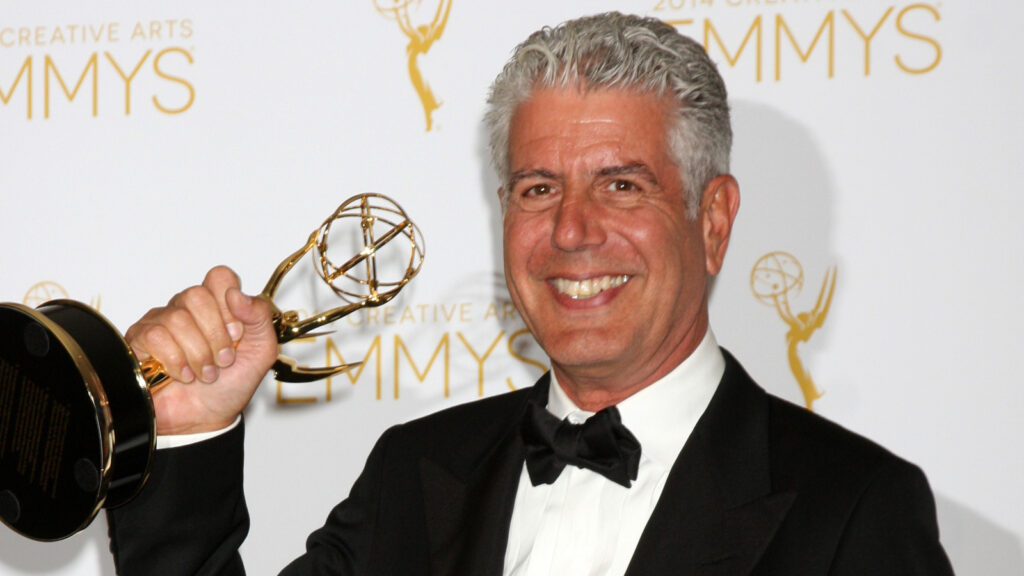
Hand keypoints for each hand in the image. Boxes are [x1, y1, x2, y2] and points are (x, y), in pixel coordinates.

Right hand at [126, 266, 278, 434]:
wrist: (207, 419)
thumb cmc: (231, 384)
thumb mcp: (262, 351)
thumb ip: (259, 316)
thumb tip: (237, 294)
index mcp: (218, 305)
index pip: (219, 277)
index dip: (230, 304)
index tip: (237, 332)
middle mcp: (188, 308)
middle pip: (197, 295)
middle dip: (214, 334)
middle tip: (222, 359)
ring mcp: (161, 321)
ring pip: (177, 318)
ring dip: (197, 354)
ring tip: (204, 373)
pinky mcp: (140, 340)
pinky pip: (155, 336)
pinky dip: (175, 361)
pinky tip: (183, 375)